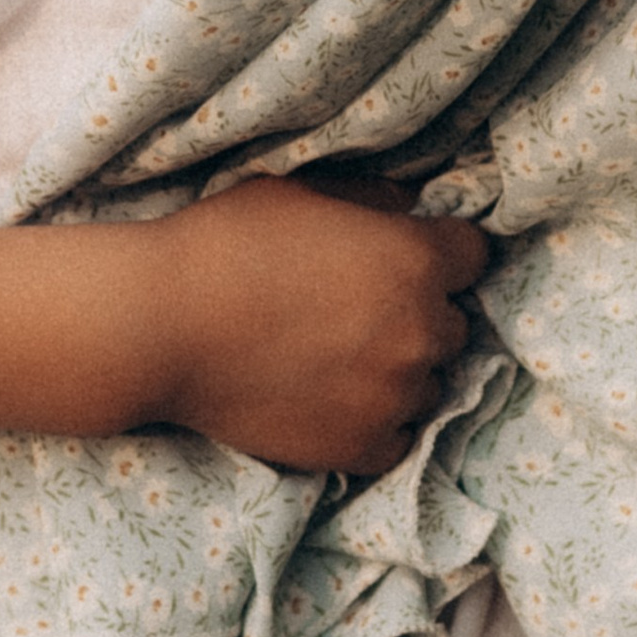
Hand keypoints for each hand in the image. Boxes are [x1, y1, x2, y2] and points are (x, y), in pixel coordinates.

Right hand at [129, 171, 490, 478]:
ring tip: (335, 359)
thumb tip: (410, 205)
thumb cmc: (225, 242)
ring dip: (397, 372)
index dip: (441, 253)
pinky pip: (398, 437)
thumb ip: (370, 196)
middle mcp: (420, 331)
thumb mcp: (300, 189)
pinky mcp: (362, 448)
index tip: (407, 258)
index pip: (475, 255)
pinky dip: (374, 421)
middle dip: (417, 314)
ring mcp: (394, 396)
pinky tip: (330, 399)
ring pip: (428, 384)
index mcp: (414, 259)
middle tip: (356, 311)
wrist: (161, 327)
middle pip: (453, 324)